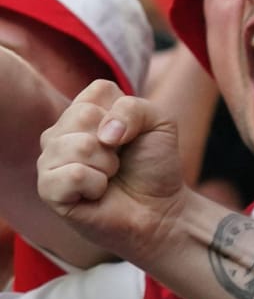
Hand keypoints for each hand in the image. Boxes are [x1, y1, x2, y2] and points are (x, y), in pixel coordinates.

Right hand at [37, 79, 186, 265]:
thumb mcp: (160, 123)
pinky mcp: (48, 189)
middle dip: (116, 141)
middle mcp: (61, 132)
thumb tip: (104, 133)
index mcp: (85, 110)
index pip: (98, 90)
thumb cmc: (154, 164)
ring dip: (108, 164)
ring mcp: (50, 161)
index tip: (131, 134)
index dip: (126, 113)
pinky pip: (71, 175)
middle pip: (82, 115)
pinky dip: (96, 185)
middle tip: (120, 159)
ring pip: (77, 146)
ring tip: (109, 175)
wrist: (159, 208)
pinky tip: (97, 193)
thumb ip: (135, 109)